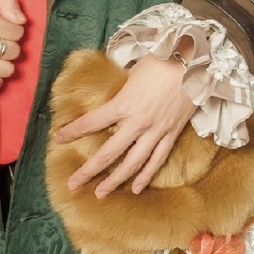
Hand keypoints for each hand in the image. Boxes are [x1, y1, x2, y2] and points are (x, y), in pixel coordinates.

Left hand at [51, 52, 197, 197]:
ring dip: (115, 180)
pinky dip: (146, 175)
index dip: (73, 131)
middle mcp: (138, 122)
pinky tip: (136, 188)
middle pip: (109, 153)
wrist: (195, 61)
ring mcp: (156, 130)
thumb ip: (121, 89)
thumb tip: (111, 96)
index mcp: (125, 103)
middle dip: (89, 170)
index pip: (92, 122)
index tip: (58, 138)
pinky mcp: (172, 133)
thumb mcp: (134, 70)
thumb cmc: (162, 60)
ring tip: (100, 193)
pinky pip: (157, 160)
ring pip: (133, 163)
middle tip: (73, 183)